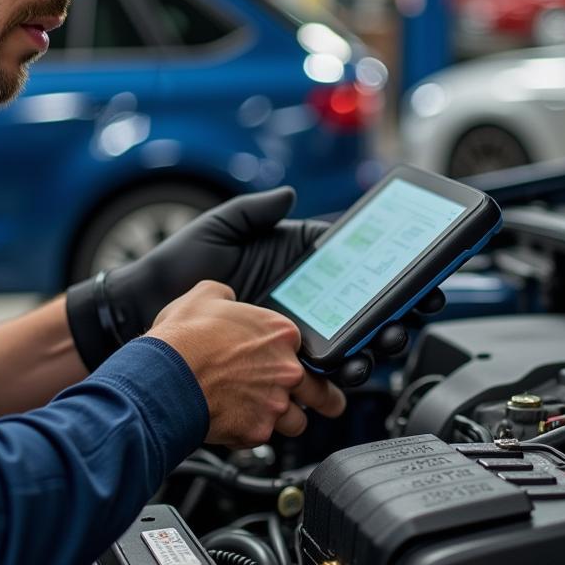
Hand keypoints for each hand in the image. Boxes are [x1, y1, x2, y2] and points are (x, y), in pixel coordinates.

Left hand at [66, 187, 445, 380]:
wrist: (144, 311)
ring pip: (349, 338)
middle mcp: (303, 294)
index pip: (355, 260)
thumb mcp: (219, 227)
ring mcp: (293, 328)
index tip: (420, 274)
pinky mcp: (278, 358)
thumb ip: (255, 210)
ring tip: (384, 343)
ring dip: (375, 342)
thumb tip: (289, 194)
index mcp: (297, 259)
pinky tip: (348, 370)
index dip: (391, 267)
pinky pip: (317, 367)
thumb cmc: (178, 265)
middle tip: (412, 313)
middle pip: (364, 303)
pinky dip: (340, 370)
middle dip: (395, 309)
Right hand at [147, 280, 345, 445]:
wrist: (165, 376)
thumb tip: (226, 300)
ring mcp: (273, 404)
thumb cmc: (184, 338)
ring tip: (264, 415)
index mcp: (281, 334)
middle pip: (321, 393)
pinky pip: (261, 438)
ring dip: (283, 420)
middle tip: (328, 404)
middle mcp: (286, 370)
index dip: (293, 358)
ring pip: (296, 423)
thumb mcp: (205, 297)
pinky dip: (249, 432)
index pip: (306, 351)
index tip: (290, 364)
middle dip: (326, 400)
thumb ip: (226, 297)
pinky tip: (231, 421)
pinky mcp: (255, 432)